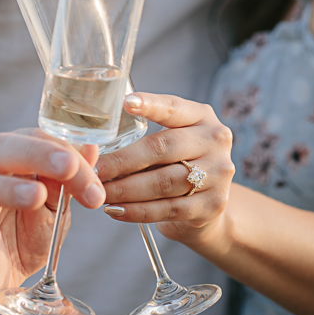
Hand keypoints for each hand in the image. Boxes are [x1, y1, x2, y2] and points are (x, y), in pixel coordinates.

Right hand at [0, 129, 103, 314]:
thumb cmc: (17, 235)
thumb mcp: (50, 210)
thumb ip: (66, 183)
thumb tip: (92, 149)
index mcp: (4, 161)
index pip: (33, 141)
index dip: (65, 154)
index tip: (94, 184)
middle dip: (36, 154)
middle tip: (68, 167)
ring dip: (5, 188)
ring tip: (37, 196)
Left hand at [96, 93, 233, 245]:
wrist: (208, 203)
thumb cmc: (177, 164)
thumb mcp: (170, 140)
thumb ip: (144, 137)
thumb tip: (96, 150)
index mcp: (201, 116)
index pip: (173, 107)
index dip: (150, 105)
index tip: (126, 103)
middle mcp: (214, 141)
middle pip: (163, 148)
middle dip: (124, 161)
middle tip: (96, 170)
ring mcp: (217, 174)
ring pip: (163, 182)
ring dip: (126, 189)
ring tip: (101, 192)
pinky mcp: (212, 205)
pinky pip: (167, 209)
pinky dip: (137, 211)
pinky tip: (116, 210)